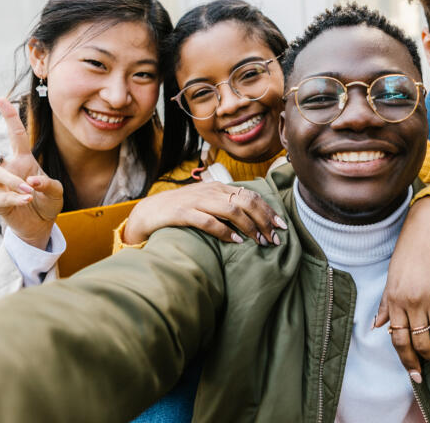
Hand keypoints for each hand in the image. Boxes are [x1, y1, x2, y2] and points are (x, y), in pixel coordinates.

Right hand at [0, 98, 62, 248]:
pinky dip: (16, 198)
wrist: (41, 224)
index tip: (1, 98)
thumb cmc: (47, 201)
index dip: (10, 117)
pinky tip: (27, 199)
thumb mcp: (56, 191)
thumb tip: (31, 180)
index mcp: (23, 159)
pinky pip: (4, 197)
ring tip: (29, 191)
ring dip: (13, 180)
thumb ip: (49, 184)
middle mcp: (7, 168)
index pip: (16, 134)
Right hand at [123, 181, 287, 244]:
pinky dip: (225, 231)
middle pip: (246, 201)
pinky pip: (208, 221)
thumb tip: (253, 218)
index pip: (250, 195)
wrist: (148, 212)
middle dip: (264, 220)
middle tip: (274, 237)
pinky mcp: (183, 213)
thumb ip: (226, 206)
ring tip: (260, 241)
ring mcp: (196, 201)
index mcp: (218, 188)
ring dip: (249, 226)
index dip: (268, 210)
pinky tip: (235, 241)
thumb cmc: (181, 210)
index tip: (281, 225)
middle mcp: (210, 191)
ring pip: (232, 210)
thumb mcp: (206, 203)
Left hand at [375, 195, 429, 381]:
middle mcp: (415, 300)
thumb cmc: (408, 252)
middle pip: (422, 343)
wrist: (429, 227)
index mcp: (396, 298)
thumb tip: (377, 327)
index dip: (408, 362)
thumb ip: (387, 304)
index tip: (416, 376)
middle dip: (429, 358)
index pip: (399, 340)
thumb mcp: (391, 277)